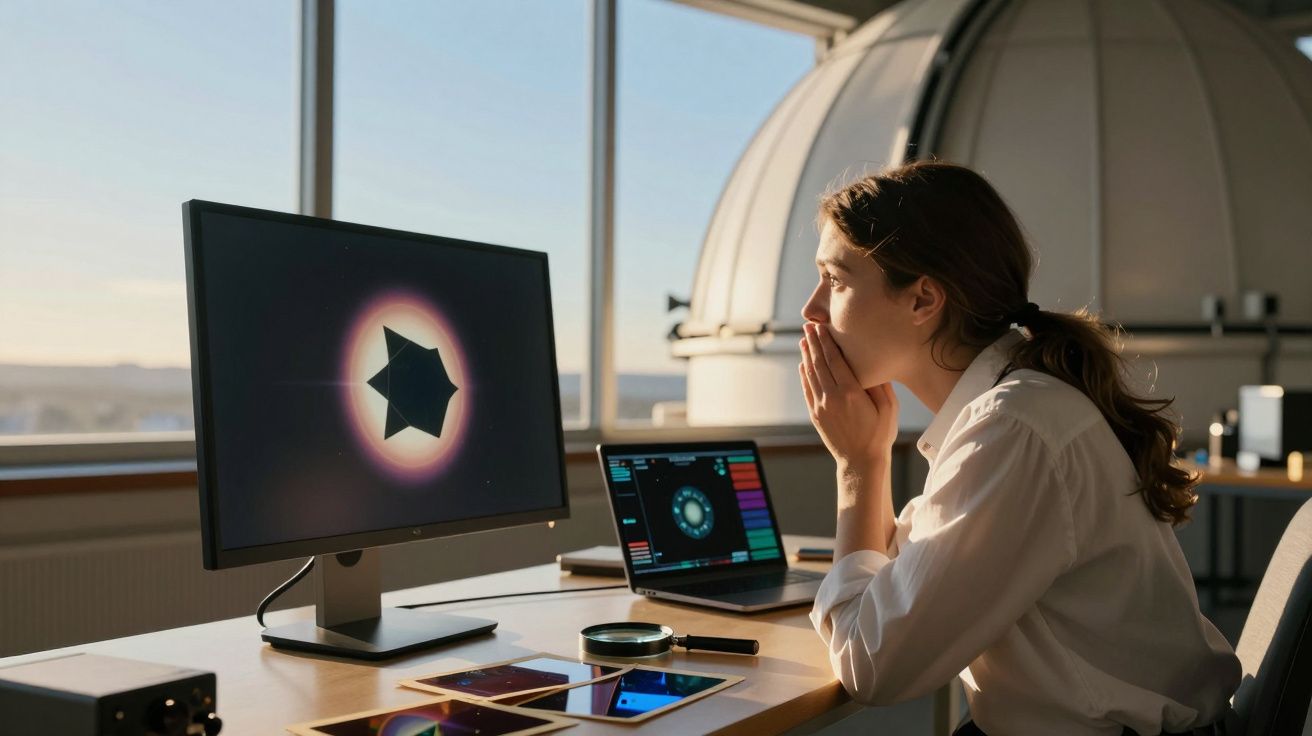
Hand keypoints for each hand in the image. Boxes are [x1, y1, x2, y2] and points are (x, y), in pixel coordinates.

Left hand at [798, 323, 898, 470]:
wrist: (861, 461)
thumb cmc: (879, 435)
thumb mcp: (889, 408)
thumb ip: (880, 385)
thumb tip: (871, 363)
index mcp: (850, 392)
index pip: (834, 360)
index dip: (826, 341)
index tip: (821, 327)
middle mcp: (832, 397)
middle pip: (819, 363)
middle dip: (813, 342)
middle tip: (808, 326)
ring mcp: (821, 406)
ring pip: (811, 374)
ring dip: (806, 355)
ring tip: (804, 339)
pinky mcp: (816, 415)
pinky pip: (807, 389)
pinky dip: (804, 374)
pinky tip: (804, 364)